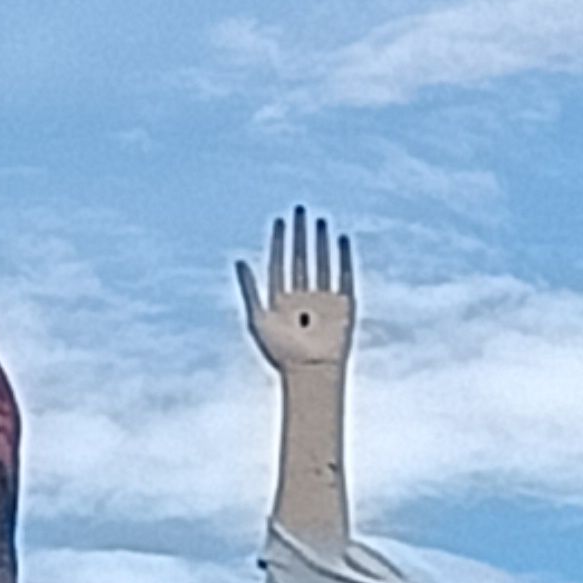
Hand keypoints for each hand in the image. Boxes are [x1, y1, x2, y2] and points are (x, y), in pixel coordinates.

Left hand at [236, 207, 354, 373]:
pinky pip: (344, 277)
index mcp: (281, 302)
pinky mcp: (343, 306)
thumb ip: (249, 290)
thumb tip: (238, 260)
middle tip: (299, 210)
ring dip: (320, 243)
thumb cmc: (281, 353)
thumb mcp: (258, 319)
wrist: (310, 372)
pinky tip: (340, 240)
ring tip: (319, 220)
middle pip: (300, 259)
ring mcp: (323, 301)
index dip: (279, 243)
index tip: (279, 221)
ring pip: (321, 264)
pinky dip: (343, 259)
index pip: (279, 264)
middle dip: (299, 235)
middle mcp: (302, 299)